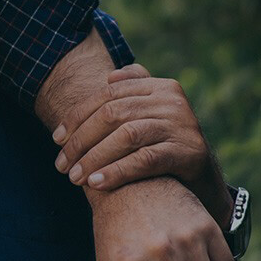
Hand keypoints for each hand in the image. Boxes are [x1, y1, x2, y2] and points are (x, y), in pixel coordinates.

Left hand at [54, 65, 231, 225]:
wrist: (205, 181)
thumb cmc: (167, 148)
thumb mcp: (151, 117)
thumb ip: (132, 94)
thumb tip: (109, 77)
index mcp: (160, 86)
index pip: (108, 95)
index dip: (77, 116)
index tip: (56, 139)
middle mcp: (172, 100)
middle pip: (113, 114)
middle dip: (82, 140)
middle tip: (62, 165)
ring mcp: (183, 125)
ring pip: (127, 136)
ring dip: (95, 158)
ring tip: (75, 178)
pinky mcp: (190, 152)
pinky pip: (145, 159)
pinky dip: (117, 171)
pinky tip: (97, 184)